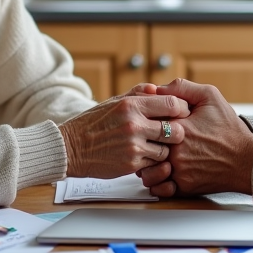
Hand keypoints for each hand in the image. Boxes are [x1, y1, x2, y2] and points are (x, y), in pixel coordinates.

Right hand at [59, 93, 188, 177]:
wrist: (71, 148)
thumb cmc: (92, 123)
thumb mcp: (113, 102)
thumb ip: (137, 93)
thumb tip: (157, 88)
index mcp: (131, 105)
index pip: (172, 104)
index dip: (181, 109)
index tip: (181, 113)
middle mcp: (134, 124)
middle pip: (176, 130)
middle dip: (177, 132)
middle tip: (173, 133)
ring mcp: (133, 146)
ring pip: (167, 149)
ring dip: (164, 149)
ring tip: (154, 145)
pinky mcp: (131, 164)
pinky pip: (154, 163)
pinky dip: (151, 161)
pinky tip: (142, 156)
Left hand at [137, 78, 252, 196]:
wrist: (246, 160)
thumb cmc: (229, 129)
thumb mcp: (210, 96)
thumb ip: (182, 87)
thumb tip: (158, 88)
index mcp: (177, 126)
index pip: (147, 120)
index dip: (149, 119)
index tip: (154, 120)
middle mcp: (174, 150)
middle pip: (144, 145)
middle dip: (145, 141)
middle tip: (151, 138)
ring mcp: (178, 170)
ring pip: (147, 169)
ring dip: (148, 164)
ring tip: (157, 157)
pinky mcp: (183, 187)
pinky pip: (158, 187)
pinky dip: (158, 182)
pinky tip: (164, 172)